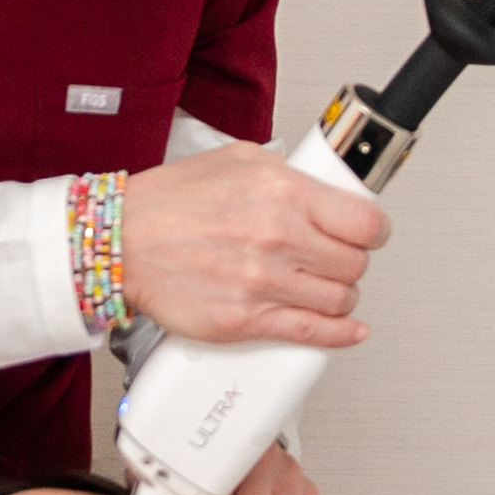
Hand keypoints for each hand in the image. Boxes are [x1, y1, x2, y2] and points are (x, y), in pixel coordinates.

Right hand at [117, 141, 384, 349]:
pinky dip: (339, 335)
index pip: (365, 221)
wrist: (121, 242)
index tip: (370, 233)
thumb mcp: (238, 159)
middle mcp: (279, 237)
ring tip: (323, 287)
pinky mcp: (246, 320)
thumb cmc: (169, 201)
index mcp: (283, 192)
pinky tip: (347, 330)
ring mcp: (263, 282)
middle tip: (337, 259)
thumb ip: (287, 173)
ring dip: (339, 296)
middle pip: (355, 264)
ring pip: (339, 300)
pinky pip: (312, 334)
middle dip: (351, 262)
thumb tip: (322, 188)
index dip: (374, 230)